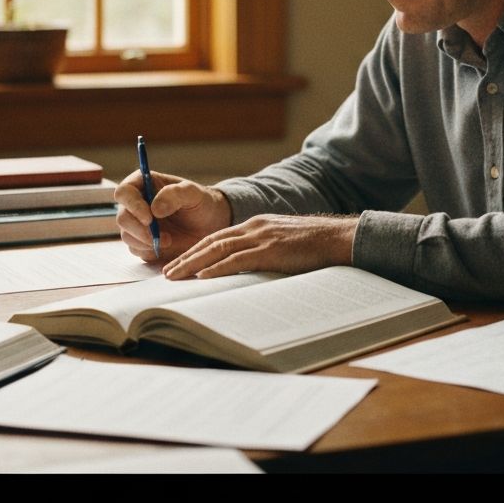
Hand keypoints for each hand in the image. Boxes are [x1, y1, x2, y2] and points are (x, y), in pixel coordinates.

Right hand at [114, 170, 233, 263]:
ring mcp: (138, 224)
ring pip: (127, 235)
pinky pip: (136, 249)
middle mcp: (137, 204)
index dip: (132, 205)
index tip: (149, 217)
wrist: (211, 225)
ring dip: (144, 241)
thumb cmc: (202, 203)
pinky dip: (148, 250)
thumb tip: (154, 208)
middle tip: (156, 236)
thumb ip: (175, 194)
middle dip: (138, 229)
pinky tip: (165, 246)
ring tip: (169, 240)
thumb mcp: (194, 194)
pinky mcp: (143, 242)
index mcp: (145, 184)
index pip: (124, 192)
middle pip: (122, 217)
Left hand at [162, 214, 358, 279]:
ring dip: (193, 264)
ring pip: (218, 249)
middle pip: (211, 241)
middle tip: (166, 273)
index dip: (195, 250)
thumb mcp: (283, 243)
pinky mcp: (270, 250)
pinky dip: (217, 269)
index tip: (179, 263)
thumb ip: (263, 250)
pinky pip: (237, 260)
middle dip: (186, 258)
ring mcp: (262, 237)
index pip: (218, 237)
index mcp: (256, 225)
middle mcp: (254, 227)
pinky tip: (202, 277)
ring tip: (175, 277)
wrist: (337, 238)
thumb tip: (245, 271)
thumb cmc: (314, 246)